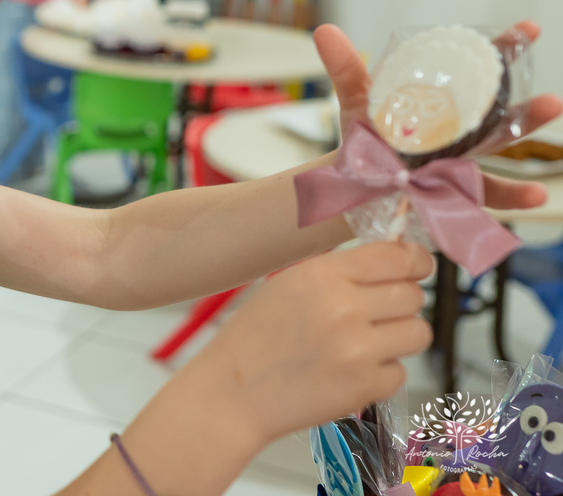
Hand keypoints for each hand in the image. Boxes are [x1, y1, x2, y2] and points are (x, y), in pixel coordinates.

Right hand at [192, 241, 433, 443]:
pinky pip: (400, 372)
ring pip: (418, 332)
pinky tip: (347, 371)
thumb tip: (394, 262)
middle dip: (401, 303)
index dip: (416, 260)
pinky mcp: (364, 387)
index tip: (418, 266)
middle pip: (413, 295)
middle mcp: (344, 308)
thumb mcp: (288, 284)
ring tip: (364, 344)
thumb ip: (339, 272)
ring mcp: (358, 350)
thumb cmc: (255, 338)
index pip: (397, 257)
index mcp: (321, 275)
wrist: (232, 393)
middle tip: (375, 313)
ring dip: (398, 337)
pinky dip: (381, 373)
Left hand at [314, 22, 562, 210]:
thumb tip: (325, 30)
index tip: (529, 29)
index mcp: (444, 100)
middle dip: (526, 102)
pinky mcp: (456, 187)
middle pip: (500, 110)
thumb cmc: (368, 137)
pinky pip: (487, 193)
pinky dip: (513, 195)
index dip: (505, 50)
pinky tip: (536, 195)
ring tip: (551, 116)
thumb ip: (347, 69)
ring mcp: (462, 157)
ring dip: (527, 133)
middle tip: (553, 96)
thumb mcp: (358, 101)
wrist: (354, 179)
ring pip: (500, 145)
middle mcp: (462, 127)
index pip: (479, 71)